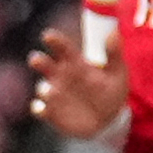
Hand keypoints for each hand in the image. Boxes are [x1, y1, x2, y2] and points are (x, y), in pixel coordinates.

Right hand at [21, 23, 124, 140]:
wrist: (108, 121)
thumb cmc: (111, 92)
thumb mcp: (117, 72)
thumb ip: (114, 52)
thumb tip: (114, 31)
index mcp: (74, 63)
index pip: (62, 47)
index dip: (54, 41)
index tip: (48, 36)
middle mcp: (60, 76)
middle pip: (44, 64)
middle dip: (38, 61)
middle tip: (36, 60)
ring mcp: (54, 94)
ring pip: (42, 88)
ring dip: (44, 89)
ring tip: (51, 92)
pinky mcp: (51, 112)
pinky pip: (40, 109)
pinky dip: (39, 108)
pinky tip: (42, 109)